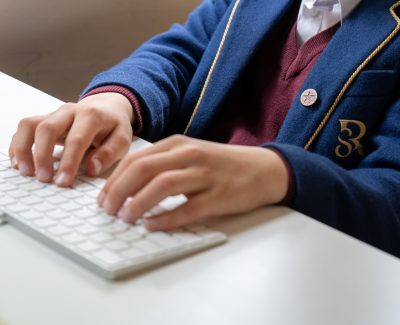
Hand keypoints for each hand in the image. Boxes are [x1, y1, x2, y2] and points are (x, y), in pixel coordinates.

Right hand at [9, 93, 133, 186]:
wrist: (107, 106)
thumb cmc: (114, 126)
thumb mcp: (123, 139)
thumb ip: (110, 153)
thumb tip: (92, 169)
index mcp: (92, 115)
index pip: (77, 139)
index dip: (68, 162)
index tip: (63, 181)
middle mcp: (70, 111)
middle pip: (47, 128)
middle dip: (42, 156)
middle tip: (43, 179)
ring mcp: (54, 113)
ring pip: (30, 125)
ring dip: (24, 149)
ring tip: (26, 172)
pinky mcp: (45, 118)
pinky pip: (25, 128)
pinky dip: (18, 145)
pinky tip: (19, 163)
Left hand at [98, 135, 288, 230]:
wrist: (263, 169)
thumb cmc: (222, 164)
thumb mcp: (191, 155)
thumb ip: (163, 165)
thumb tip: (129, 186)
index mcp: (178, 144)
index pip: (136, 159)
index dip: (114, 179)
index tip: (102, 197)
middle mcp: (189, 155)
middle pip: (143, 169)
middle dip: (118, 191)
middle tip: (107, 210)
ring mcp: (205, 175)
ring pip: (162, 186)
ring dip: (138, 203)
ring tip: (125, 219)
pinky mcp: (218, 196)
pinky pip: (187, 208)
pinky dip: (166, 218)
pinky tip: (152, 225)